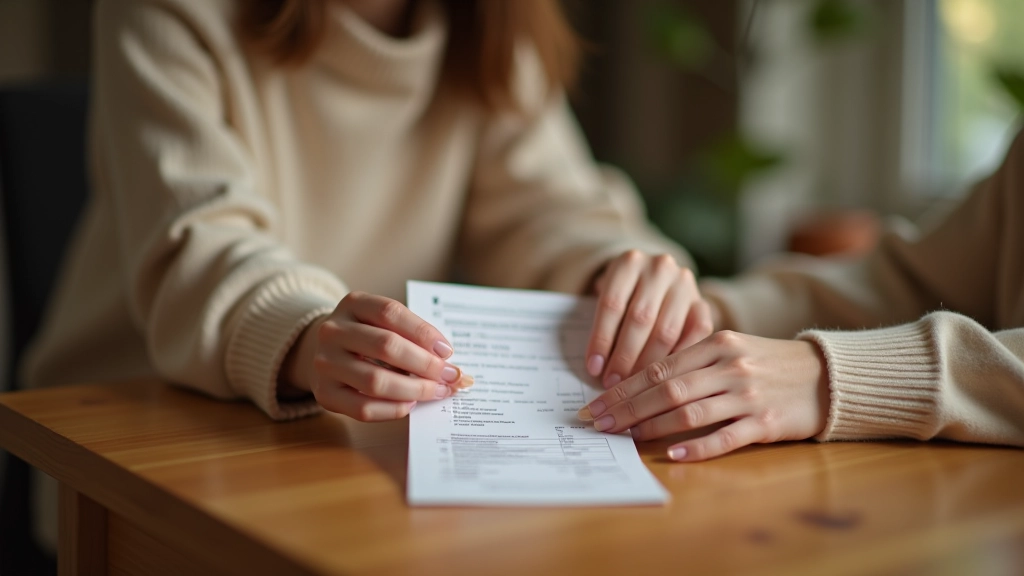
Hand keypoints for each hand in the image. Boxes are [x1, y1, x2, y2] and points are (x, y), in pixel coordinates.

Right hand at [283, 292, 472, 420]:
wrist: (322, 351)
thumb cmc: (367, 336)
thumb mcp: (383, 322)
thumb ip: (413, 336)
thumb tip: (450, 365)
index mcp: (352, 304)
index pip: (391, 312)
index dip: (423, 332)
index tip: (447, 351)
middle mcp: (333, 331)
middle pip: (386, 346)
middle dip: (425, 364)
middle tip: (449, 376)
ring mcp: (324, 363)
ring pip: (375, 381)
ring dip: (414, 390)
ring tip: (436, 391)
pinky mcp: (324, 394)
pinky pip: (363, 408)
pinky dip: (393, 409)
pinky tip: (410, 404)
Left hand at [578, 331, 830, 460]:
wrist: (827, 375)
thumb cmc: (769, 364)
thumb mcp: (732, 349)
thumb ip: (693, 362)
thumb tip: (641, 382)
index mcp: (716, 343)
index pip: (658, 366)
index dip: (623, 388)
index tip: (595, 404)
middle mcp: (729, 366)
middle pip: (666, 389)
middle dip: (626, 408)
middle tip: (598, 424)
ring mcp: (747, 394)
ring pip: (688, 411)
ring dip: (651, 426)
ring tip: (625, 438)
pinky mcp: (765, 421)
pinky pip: (724, 436)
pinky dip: (696, 446)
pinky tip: (672, 453)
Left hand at [586, 251, 712, 387]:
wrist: (652, 279)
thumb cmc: (622, 296)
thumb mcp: (606, 297)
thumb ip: (602, 324)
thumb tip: (596, 368)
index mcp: (629, 262)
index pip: (612, 304)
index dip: (602, 339)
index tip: (594, 368)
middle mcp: (660, 267)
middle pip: (640, 318)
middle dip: (624, 356)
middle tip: (613, 384)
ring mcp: (685, 284)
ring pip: (667, 330)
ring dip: (649, 364)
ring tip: (634, 388)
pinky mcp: (703, 303)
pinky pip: (694, 336)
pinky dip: (679, 360)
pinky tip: (665, 381)